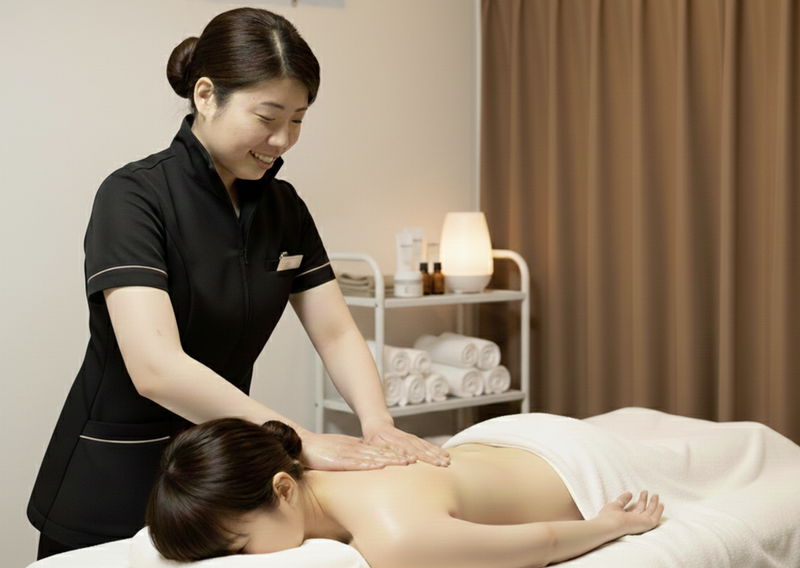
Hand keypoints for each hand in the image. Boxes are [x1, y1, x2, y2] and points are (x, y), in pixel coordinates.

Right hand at [298, 429, 413, 470]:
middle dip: (398, 456)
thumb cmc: (320, 451)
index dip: (395, 452)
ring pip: (373, 456)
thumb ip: (354, 456)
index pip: (379, 449)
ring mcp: (348, 453)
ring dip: (390, 459)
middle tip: (414, 459)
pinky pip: (357, 462)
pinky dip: (370, 464)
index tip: (410, 456)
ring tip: (405, 462)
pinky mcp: (339, 460)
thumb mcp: (341, 452)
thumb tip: (366, 462)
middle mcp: (355, 449)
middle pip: (380, 452)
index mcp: (356, 447)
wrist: (302, 445)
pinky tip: (381, 465)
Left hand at [362, 421, 449, 466]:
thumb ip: (384, 452)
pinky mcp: (415, 439)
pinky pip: (427, 444)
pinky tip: (445, 454)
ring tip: (447, 461)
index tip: (431, 463)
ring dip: (437, 453)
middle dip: (433, 457)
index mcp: (395, 441)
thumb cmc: (373, 440)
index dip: (420, 456)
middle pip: (421, 448)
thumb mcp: (373, 445)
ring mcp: (412, 438)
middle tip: (443, 465)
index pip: (410, 449)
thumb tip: (400, 459)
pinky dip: (436, 449)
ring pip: (426, 446)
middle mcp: (406, 439)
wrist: (377, 425)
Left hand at [598, 491, 663, 536]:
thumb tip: (630, 493)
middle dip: (645, 500)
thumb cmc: (609, 516)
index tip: (640, 493)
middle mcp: (634, 520)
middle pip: (642, 509)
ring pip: (649, 513)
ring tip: (656, 495)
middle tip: (646, 491)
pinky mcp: (646, 524)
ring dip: (653, 504)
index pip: (634, 509)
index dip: (638, 501)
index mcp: (626, 517)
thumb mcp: (616, 505)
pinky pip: (655, 518)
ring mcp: (640, 522)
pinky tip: (661, 504)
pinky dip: (659, 512)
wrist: (610, 524)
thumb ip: (623, 500)